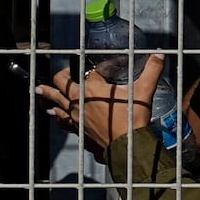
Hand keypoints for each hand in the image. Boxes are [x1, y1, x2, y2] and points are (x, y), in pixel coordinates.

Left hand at [41, 55, 189, 158]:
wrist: (126, 145)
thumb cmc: (133, 117)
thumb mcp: (144, 91)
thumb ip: (152, 71)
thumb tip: (160, 54)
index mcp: (92, 88)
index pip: (93, 71)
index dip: (103, 67)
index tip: (113, 67)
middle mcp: (78, 100)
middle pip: (61, 82)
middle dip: (61, 76)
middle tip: (62, 73)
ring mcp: (75, 115)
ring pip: (55, 100)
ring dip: (47, 94)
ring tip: (39, 89)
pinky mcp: (76, 128)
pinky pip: (61, 119)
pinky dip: (56, 114)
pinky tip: (53, 113)